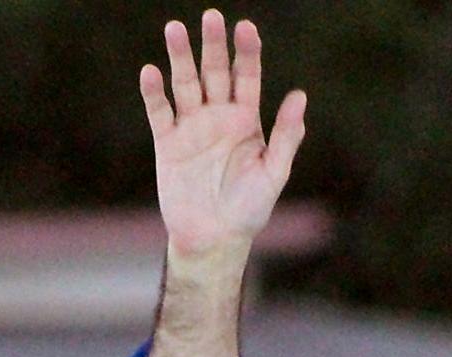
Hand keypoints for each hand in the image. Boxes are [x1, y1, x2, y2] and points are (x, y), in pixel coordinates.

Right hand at [141, 10, 307, 256]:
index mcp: (247, 120)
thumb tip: (300, 96)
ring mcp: (191, 128)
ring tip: (174, 29)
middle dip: (212, 44)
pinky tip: (151, 71)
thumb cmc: (249, 210)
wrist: (213, 239)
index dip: (246, 52)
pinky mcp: (168, 144)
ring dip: (179, 57)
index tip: (245, 27)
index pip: (247, 76)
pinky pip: (160, 112)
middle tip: (209, 17)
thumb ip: (286, 136)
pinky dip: (154, 93)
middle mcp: (218, 117)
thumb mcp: (274, 174)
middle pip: (215, 71)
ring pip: (185, 84)